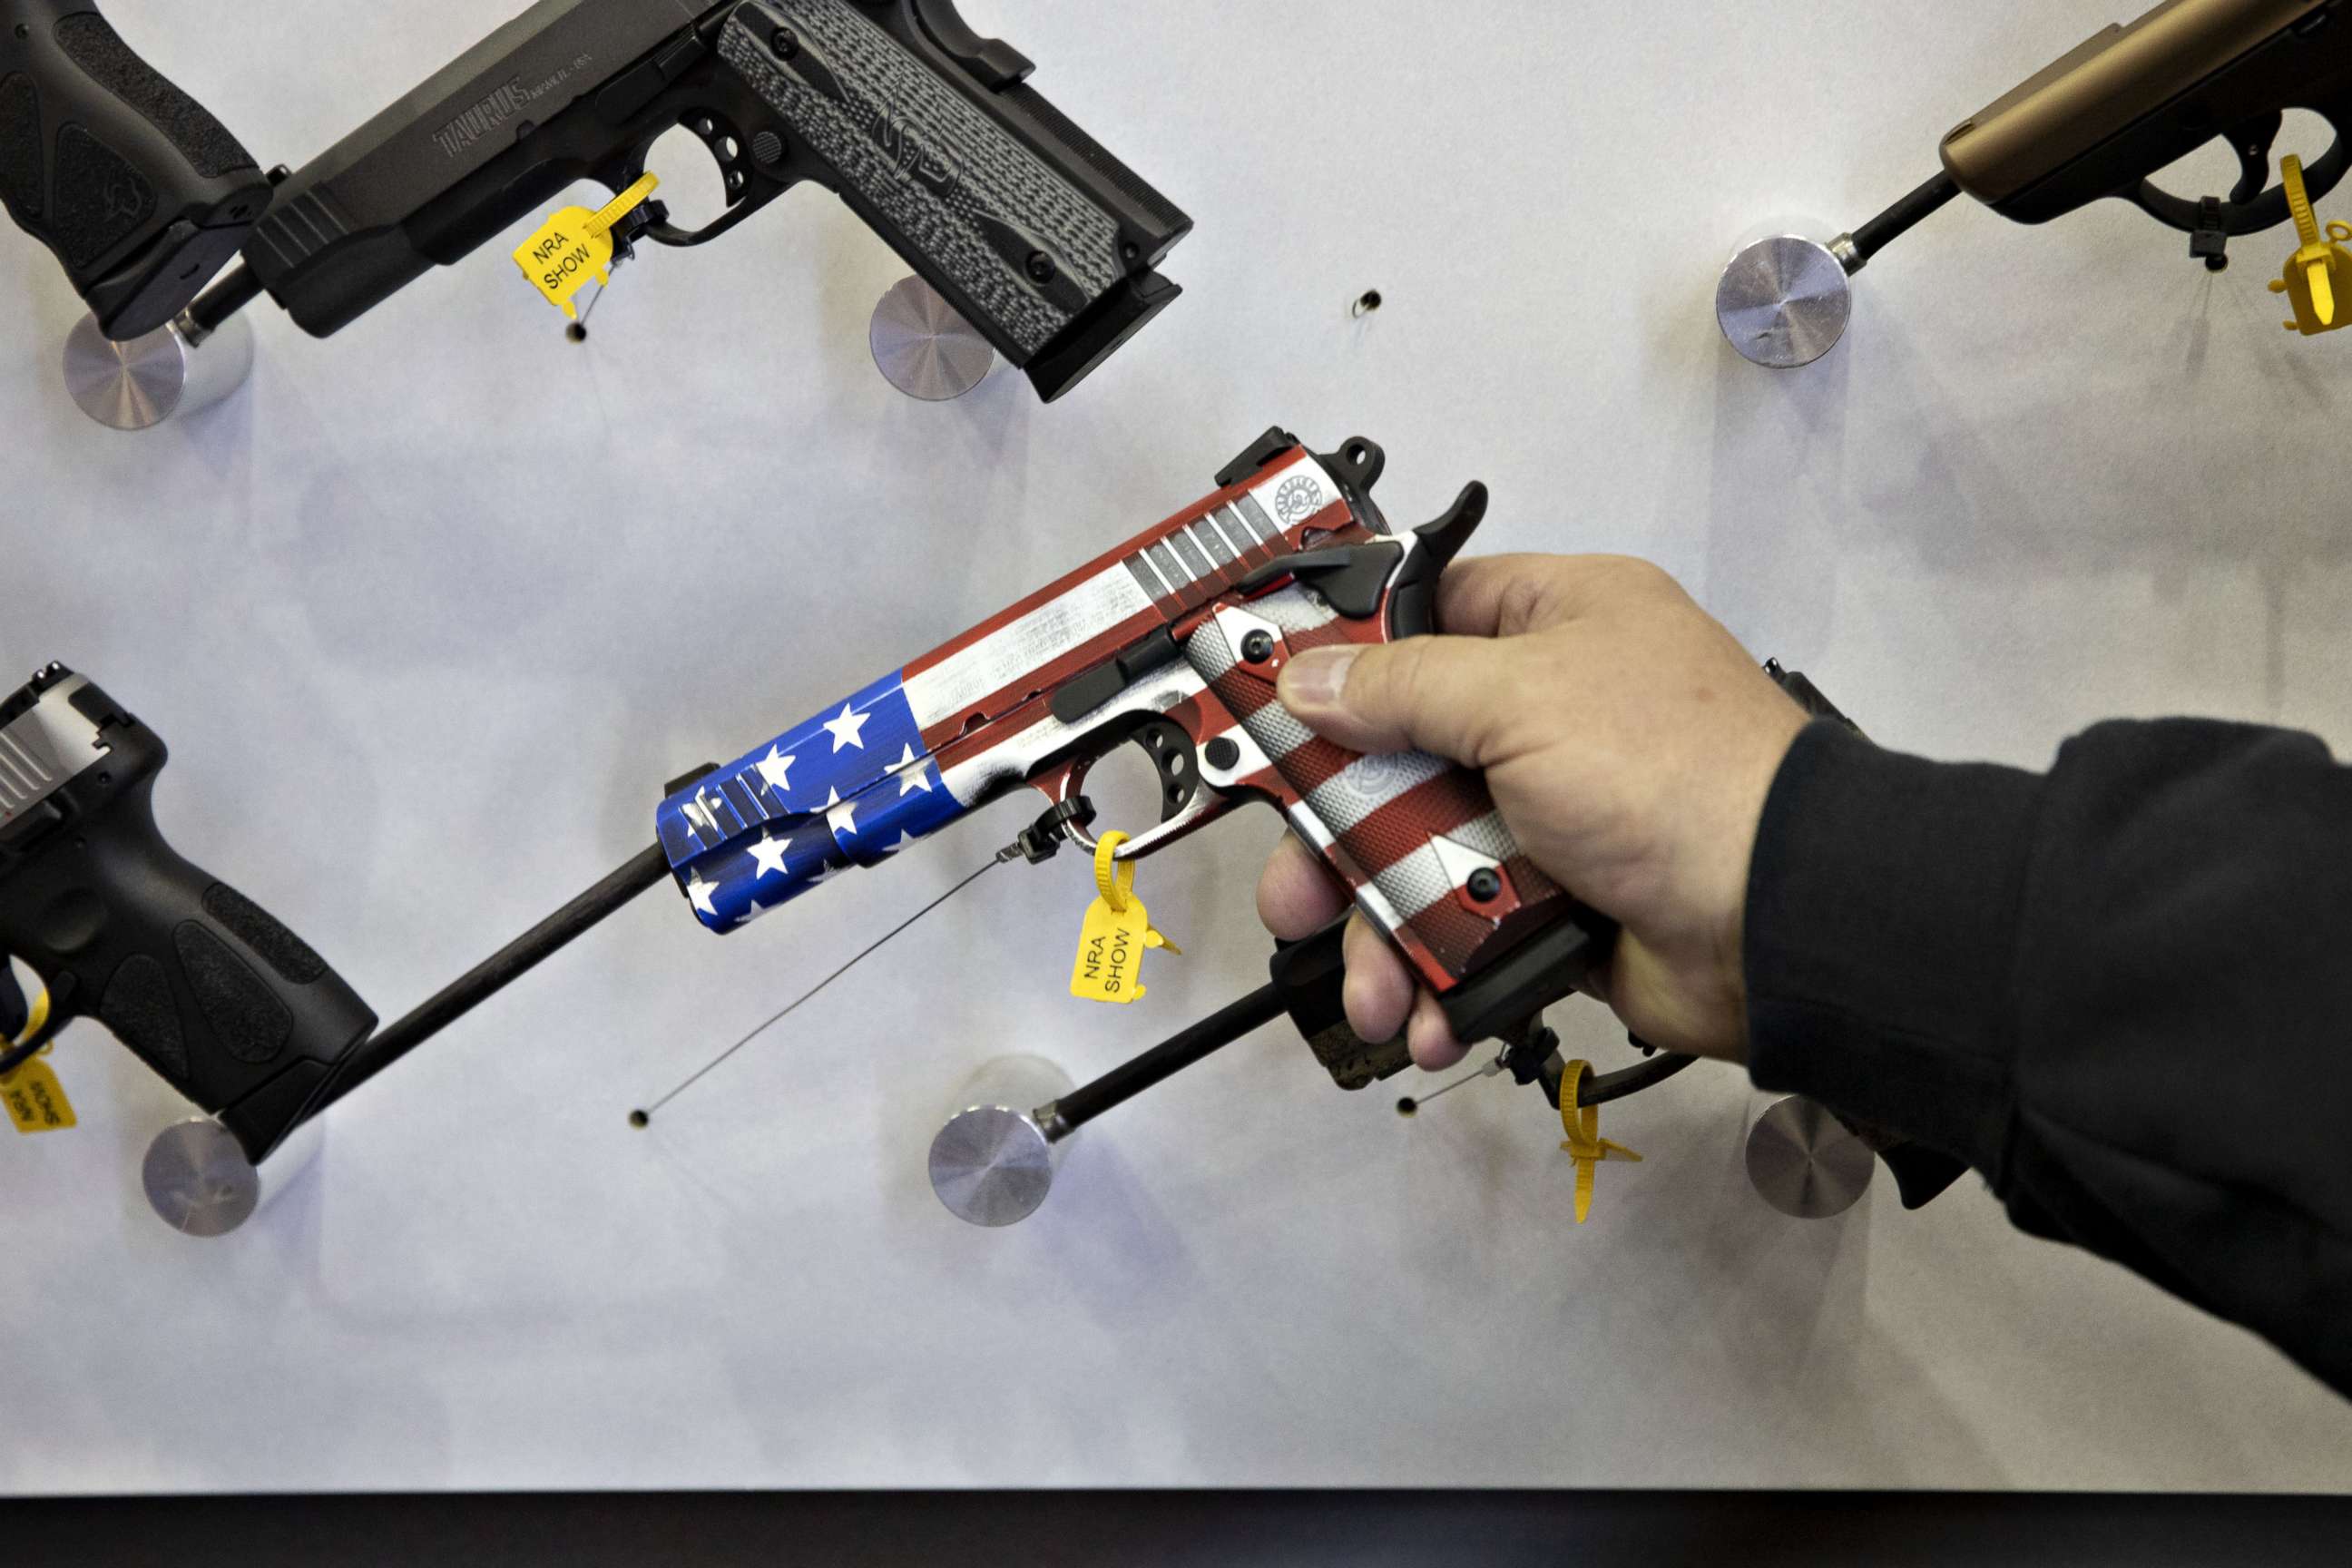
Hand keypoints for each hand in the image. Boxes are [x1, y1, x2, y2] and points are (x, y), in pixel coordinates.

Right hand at [1254, 555, 1807, 1069]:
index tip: (1262, 709)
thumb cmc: (1669, 774)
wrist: (1780, 923)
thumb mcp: (1522, 698)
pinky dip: (1440, 977)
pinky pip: (1467, 930)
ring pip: (1421, 860)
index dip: (1337, 662)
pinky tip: (1425, 1016)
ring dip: (1384, 933)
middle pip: (1396, 762)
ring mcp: (1551, 813)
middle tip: (1289, 895)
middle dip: (1337, 842)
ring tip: (1371, 994)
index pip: (1420, 617)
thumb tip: (1305, 677)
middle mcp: (1549, 711)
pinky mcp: (1558, 902)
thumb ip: (1402, 687)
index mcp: (1556, 622)